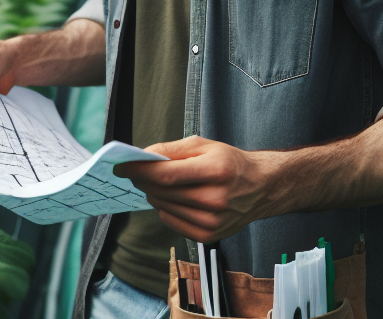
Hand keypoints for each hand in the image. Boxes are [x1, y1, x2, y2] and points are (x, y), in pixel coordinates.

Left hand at [113, 136, 276, 242]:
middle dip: (142, 180)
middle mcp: (215, 199)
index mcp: (216, 171)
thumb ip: (172, 149)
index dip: (139, 170)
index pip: (167, 174)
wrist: (261, 188)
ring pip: (163, 207)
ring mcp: (213, 222)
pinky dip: (164, 208)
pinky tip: (172, 198)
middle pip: (162, 192)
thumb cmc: (230, 163)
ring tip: (157, 183)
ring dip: (152, 194)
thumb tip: (143, 156)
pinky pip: (171, 222)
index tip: (121, 166)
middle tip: (135, 171)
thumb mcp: (205, 145)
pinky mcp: (208, 236)